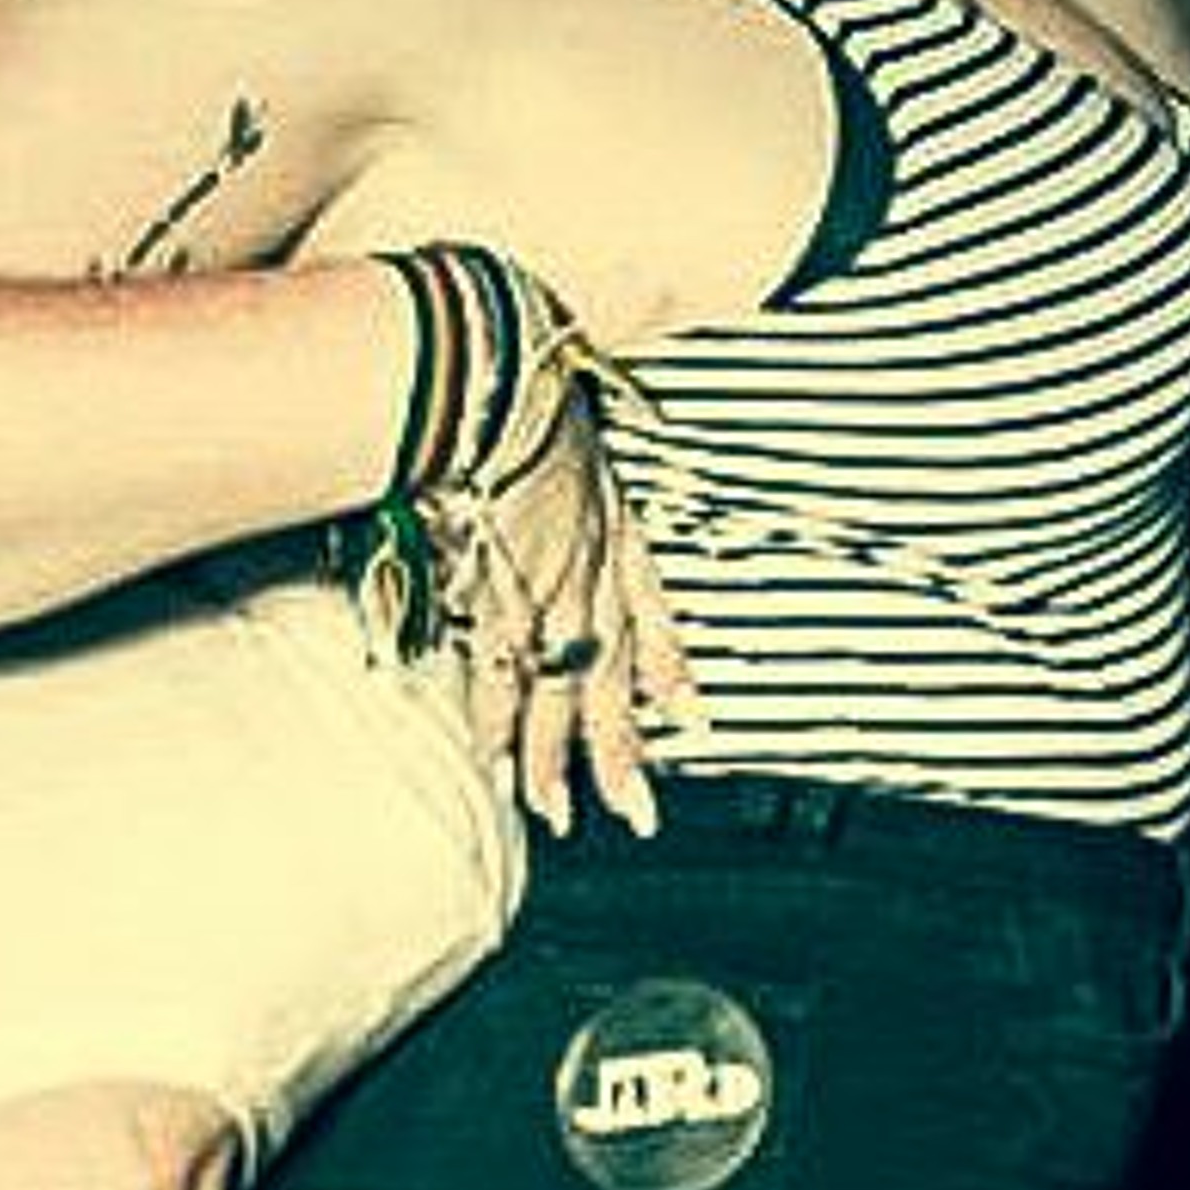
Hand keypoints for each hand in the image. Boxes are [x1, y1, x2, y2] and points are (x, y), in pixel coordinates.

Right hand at [436, 380, 694, 841]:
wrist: (498, 377)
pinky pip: (501, 676)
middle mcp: (591, 571)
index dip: (671, 667)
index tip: (692, 716)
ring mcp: (548, 590)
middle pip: (614, 676)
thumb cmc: (523, 387)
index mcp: (614, 528)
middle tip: (637, 812)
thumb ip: (572, 458)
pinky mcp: (500, 595)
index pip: (654, 614)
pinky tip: (497, 764)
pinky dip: (497, 723)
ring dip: (557, 759)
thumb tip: (566, 455)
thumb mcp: (572, 422)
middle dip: (623, 749)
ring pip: (561, 692)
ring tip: (558, 812)